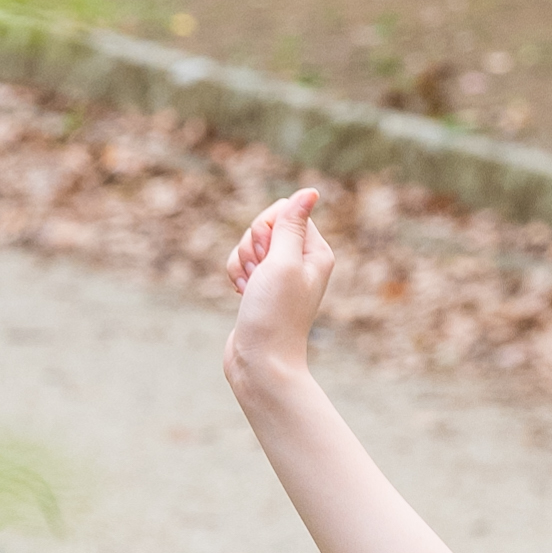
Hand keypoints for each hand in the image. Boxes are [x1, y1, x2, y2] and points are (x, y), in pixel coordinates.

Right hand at [224, 182, 333, 402]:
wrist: (259, 361)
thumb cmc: (274, 314)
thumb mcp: (283, 262)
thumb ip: (292, 224)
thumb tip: (311, 191)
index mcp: (315, 251)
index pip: (285, 211)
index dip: (267, 227)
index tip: (269, 255)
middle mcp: (300, 260)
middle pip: (264, 225)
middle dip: (252, 246)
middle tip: (259, 275)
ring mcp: (279, 274)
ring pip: (248, 244)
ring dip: (242, 262)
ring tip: (251, 288)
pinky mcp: (260, 286)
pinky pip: (240, 263)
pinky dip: (236, 275)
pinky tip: (242, 294)